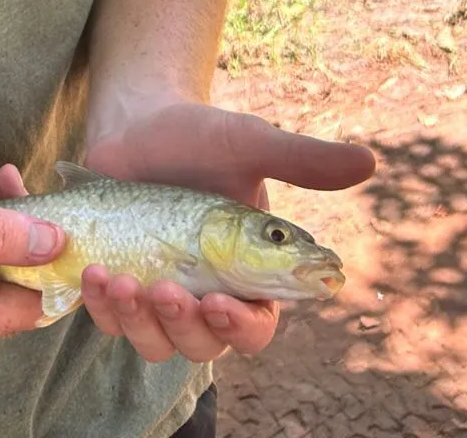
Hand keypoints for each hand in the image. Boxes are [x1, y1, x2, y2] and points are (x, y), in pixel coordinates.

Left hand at [81, 99, 375, 362]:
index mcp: (249, 273)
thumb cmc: (199, 135)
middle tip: (163, 287)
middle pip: (203, 345)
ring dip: (138, 320)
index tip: (216, 301)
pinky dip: (103, 306)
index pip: (256, 326)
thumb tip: (369, 161)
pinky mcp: (118, 284)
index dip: (239, 327)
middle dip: (183, 325)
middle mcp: (206, 293)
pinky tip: (96, 273)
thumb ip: (302, 160)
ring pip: (155, 341)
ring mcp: (159, 292)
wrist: (136, 122)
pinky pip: (111, 320)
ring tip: (119, 278)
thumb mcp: (249, 143)